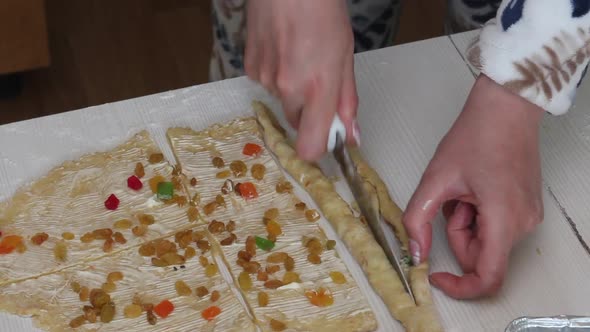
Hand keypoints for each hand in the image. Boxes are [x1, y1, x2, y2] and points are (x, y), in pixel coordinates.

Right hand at [245, 0, 359, 159]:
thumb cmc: (323, 12)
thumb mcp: (345, 58)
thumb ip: (346, 102)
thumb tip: (351, 137)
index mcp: (318, 89)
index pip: (310, 147)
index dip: (318, 146)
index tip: (326, 134)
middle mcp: (288, 89)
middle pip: (297, 123)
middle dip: (309, 110)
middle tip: (317, 79)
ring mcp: (265, 79)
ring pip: (282, 101)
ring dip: (291, 88)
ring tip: (299, 55)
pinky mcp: (250, 68)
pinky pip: (266, 84)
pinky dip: (275, 73)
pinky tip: (282, 48)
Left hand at [402, 74, 544, 298]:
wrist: (505, 108)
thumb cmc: (477, 135)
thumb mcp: (435, 180)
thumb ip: (417, 220)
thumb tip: (415, 252)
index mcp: (504, 219)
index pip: (488, 278)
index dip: (460, 287)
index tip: (438, 276)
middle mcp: (522, 223)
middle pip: (481, 255)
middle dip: (456, 235)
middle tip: (447, 203)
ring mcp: (527, 215)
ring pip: (485, 240)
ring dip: (464, 222)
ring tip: (461, 189)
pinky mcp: (525, 207)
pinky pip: (494, 226)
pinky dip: (475, 214)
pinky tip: (472, 188)